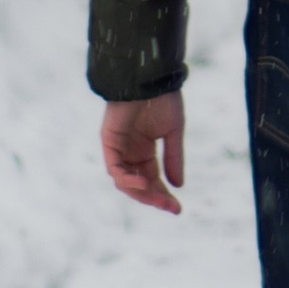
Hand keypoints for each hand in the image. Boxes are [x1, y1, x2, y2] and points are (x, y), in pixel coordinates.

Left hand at [102, 93, 185, 213]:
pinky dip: (127, 179)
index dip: (163, 195)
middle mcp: (130, 153)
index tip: (177, 208)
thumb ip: (173, 159)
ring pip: (125, 181)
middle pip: (139, 185)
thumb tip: (178, 185)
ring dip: (141, 193)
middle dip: (154, 198)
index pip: (152, 180)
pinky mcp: (109, 142)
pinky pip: (115, 169)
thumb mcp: (173, 133)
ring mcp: (118, 149)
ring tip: (159, 198)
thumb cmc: (163, 100)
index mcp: (145, 151)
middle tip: (170, 207)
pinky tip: (142, 183)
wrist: (150, 79)